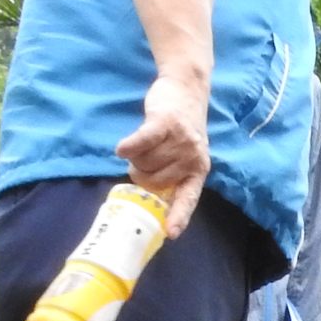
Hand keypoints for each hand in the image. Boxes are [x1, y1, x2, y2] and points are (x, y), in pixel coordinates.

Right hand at [115, 75, 210, 234]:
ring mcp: (180, 140)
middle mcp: (192, 157)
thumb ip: (172, 174)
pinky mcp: (165, 122)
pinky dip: (129, 146)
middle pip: (151, 180)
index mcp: (198, 170)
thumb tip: (148, 195)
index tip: (170, 232)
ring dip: (135, 155)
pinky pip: (142, 142)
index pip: (188, 199)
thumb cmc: (181, 127)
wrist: (186, 88)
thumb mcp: (185, 154)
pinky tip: (122, 148)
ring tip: (145, 142)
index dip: (178, 216)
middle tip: (146, 157)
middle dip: (140, 172)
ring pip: (142, 161)